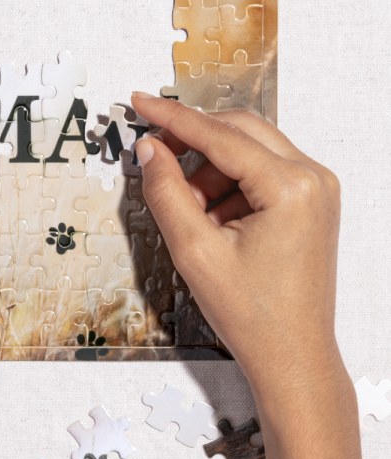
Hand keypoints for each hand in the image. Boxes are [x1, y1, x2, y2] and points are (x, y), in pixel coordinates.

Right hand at [129, 92, 342, 394]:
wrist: (292, 356)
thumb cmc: (252, 314)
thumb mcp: (193, 250)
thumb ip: (165, 191)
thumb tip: (149, 150)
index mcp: (291, 188)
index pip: (219, 135)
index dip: (172, 117)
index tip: (141, 102)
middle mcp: (312, 179)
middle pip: (238, 130)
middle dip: (192, 140)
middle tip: (153, 152)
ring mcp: (316, 190)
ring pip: (248, 149)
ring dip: (210, 168)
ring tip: (189, 211)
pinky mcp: (310, 202)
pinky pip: (260, 171)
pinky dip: (229, 184)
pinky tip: (212, 219)